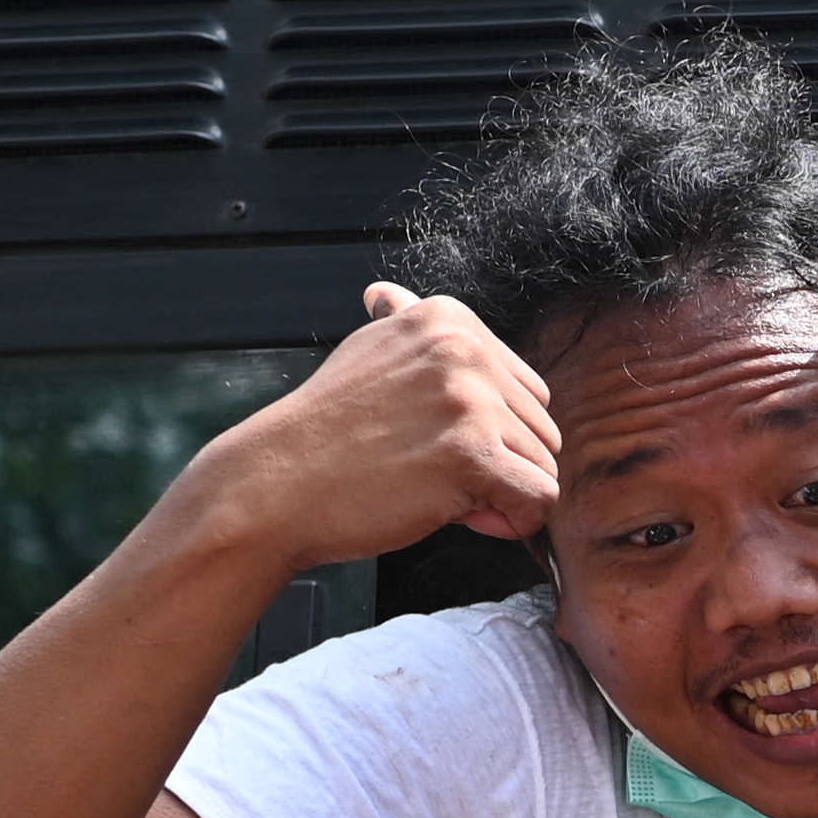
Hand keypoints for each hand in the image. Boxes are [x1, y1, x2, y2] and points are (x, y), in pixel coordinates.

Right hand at [175, 282, 559, 574]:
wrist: (274, 485)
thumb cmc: (323, 434)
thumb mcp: (365, 353)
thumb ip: (400, 327)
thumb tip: (388, 296)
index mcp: (447, 321)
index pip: (526, 389)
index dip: (493, 431)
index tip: (438, 441)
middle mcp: (464, 350)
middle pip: (542, 428)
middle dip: (502, 463)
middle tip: (436, 473)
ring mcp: (469, 401)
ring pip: (543, 466)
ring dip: (502, 494)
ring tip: (438, 489)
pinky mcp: (473, 454)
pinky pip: (540, 499)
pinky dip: (514, 521)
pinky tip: (465, 515)